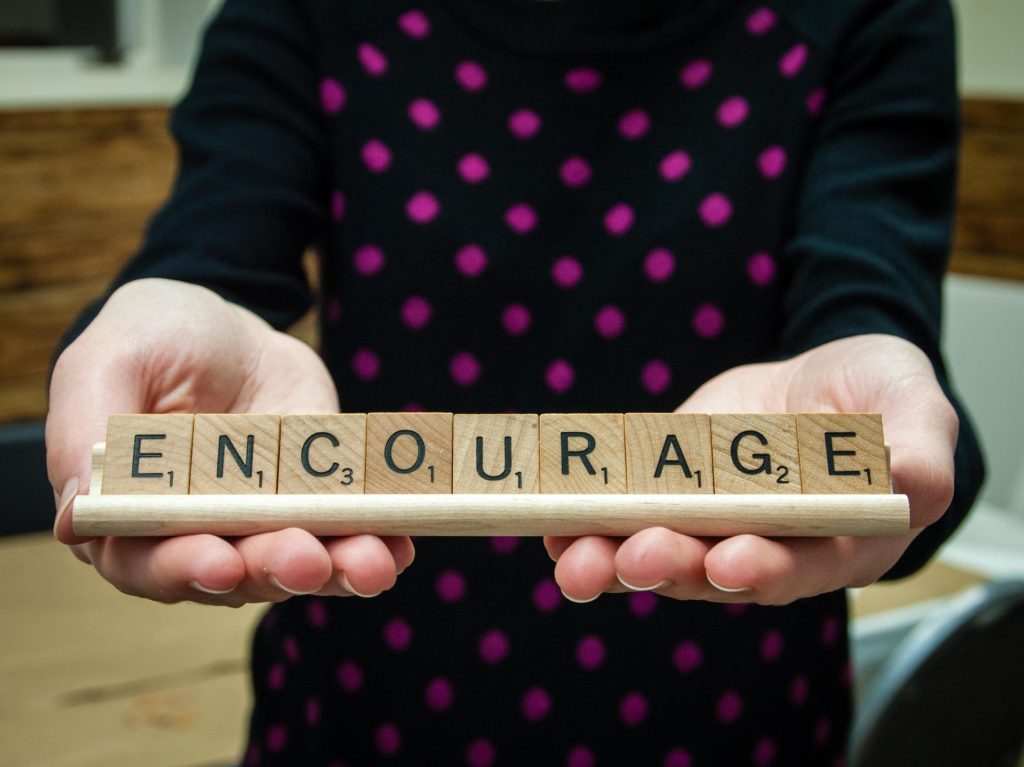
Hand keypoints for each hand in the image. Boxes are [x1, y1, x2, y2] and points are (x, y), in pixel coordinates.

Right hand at [47, 278, 412, 605]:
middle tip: (305, 559)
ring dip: (336, 568)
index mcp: (132, 516)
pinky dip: (377, 541)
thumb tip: (76, 515)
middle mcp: (198, 534)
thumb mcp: (108, 361)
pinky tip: (399, 545)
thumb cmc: (153, 340)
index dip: (182, 570)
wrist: (227, 324)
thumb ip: (85, 430)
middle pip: (235, 574)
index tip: (220, 562)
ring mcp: (265, 524)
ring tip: (372, 562)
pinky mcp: (316, 504)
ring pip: (298, 563)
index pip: (147, 563)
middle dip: (273, 570)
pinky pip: (348, 532)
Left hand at [545, 334, 957, 604]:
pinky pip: (624, 517)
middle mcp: (766, 546)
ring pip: (659, 554)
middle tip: (634, 557)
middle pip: (715, 571)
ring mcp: (709, 525)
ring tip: (574, 558)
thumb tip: (915, 482)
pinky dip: (586, 524)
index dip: (767, 569)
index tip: (730, 561)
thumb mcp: (913, 404)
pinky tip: (552, 525)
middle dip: (673, 566)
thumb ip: (920, 446)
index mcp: (836, 539)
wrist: (819, 379)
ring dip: (612, 558)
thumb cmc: (877, 396)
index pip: (802, 565)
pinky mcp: (667, 497)